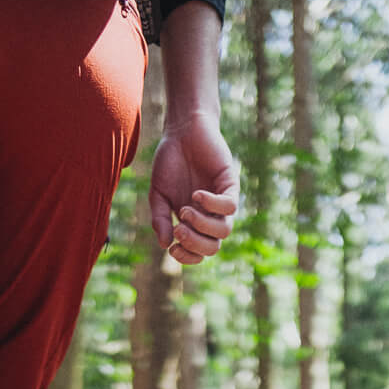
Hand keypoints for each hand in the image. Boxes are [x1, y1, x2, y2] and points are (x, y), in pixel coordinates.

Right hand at [148, 111, 238, 266]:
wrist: (181, 131)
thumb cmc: (170, 162)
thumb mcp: (158, 194)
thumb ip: (160, 219)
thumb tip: (164, 245)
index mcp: (193, 222)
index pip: (198, 252)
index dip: (188, 257)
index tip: (173, 248)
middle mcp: (210, 215)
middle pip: (213, 247)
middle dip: (195, 244)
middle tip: (179, 229)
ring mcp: (221, 201)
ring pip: (224, 231)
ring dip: (203, 226)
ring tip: (186, 210)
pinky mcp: (230, 184)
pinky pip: (230, 206)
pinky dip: (212, 204)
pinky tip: (197, 194)